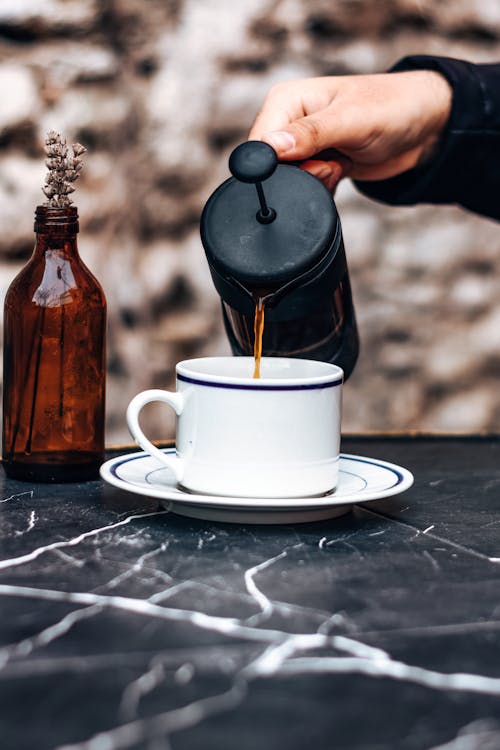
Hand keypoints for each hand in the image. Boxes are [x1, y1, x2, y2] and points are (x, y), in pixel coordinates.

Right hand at [248, 70, 451, 190]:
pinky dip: (324, 189)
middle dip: (302, 177)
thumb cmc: (392, 109)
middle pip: (273, 169)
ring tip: (341, 164)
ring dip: (317, 183)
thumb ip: (310, 134)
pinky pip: (306, 190)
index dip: (278, 165)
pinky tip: (342, 171)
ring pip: (290, 183)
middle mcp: (288, 121)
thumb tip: (272, 147)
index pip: (259, 144)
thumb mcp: (350, 121)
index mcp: (285, 100)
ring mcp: (301, 146)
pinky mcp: (315, 165)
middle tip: (333, 163)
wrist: (424, 128)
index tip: (312, 164)